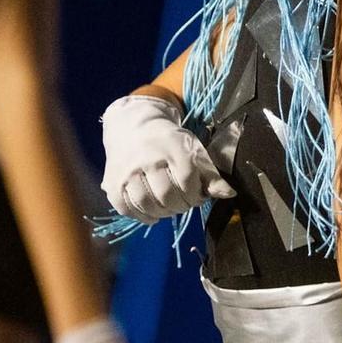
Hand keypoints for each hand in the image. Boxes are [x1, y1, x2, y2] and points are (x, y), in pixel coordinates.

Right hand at [99, 94, 234, 223]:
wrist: (132, 126)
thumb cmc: (169, 141)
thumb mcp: (193, 150)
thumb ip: (211, 175)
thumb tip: (228, 194)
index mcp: (170, 148)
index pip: (187, 182)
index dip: (196, 194)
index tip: (197, 194)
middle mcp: (146, 159)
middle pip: (166, 196)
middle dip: (181, 205)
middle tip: (183, 201)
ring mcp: (126, 172)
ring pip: (146, 204)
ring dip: (163, 212)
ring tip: (169, 207)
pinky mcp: (112, 183)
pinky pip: (127, 208)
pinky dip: (142, 215)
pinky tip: (153, 211)